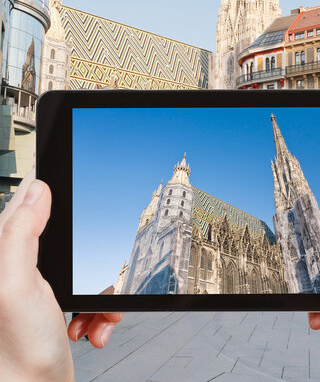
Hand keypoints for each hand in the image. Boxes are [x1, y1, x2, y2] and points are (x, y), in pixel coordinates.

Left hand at [0, 173, 122, 381]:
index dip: (49, 186)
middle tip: (91, 268)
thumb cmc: (17, 351)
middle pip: (65, 231)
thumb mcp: (16, 286)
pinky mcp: (58, 302)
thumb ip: (20, 234)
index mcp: (6, 252)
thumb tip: (38, 188)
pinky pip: (92, 290)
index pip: (25, 200)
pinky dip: (101, 308)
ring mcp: (42, 284)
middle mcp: (19, 265)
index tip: (75, 176)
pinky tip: (93, 325)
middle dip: (88, 250)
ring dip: (100, 287)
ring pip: (86, 261)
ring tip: (93, 311)